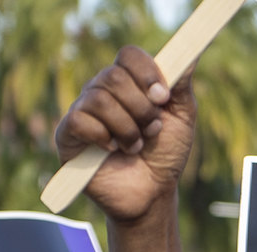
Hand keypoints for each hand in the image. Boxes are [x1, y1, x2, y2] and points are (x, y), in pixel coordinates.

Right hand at [53, 47, 198, 222]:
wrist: (151, 194)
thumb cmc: (164, 154)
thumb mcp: (182, 116)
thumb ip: (181, 83)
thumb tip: (189, 52)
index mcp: (128, 82)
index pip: (128, 55)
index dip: (146, 72)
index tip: (162, 97)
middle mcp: (102, 92)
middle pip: (113, 76)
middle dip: (140, 107)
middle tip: (152, 130)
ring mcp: (83, 112)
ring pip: (98, 99)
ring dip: (125, 126)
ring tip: (135, 146)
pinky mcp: (67, 136)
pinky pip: (78, 120)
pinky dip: (101, 135)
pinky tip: (111, 149)